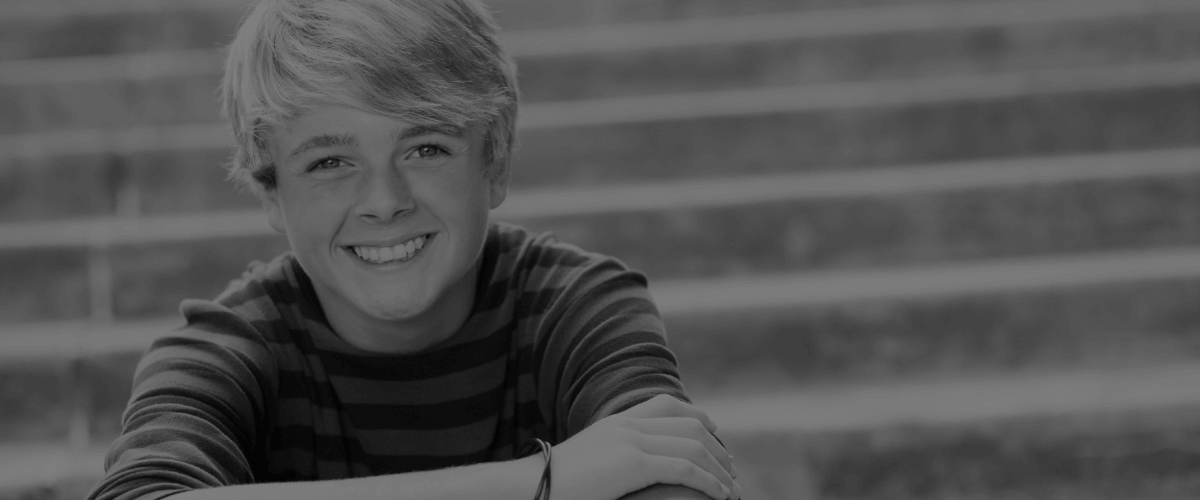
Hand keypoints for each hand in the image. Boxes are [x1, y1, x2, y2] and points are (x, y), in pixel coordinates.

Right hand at [549, 394, 740, 499]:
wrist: (527, 487)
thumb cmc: (553, 485)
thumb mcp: (588, 464)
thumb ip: (612, 459)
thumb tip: (627, 470)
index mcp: (616, 421)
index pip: (668, 405)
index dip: (700, 419)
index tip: (716, 441)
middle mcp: (627, 424)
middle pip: (690, 424)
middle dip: (718, 448)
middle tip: (732, 471)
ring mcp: (631, 441)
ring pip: (695, 447)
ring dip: (721, 470)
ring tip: (733, 491)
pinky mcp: (633, 463)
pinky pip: (686, 468)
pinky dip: (711, 482)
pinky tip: (721, 496)